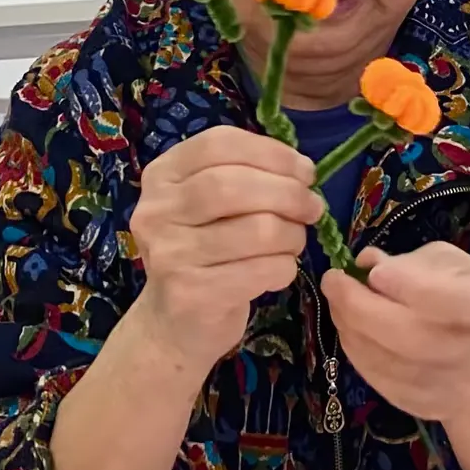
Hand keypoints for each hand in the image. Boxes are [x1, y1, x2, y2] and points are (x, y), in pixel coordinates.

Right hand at [128, 126, 321, 377]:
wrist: (173, 325)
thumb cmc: (204, 252)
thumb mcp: (209, 205)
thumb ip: (244, 175)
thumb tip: (302, 170)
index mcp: (162, 175)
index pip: (219, 144)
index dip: (271, 153)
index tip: (305, 171)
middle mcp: (156, 211)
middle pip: (234, 185)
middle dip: (288, 193)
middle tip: (313, 207)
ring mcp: (170, 254)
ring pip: (257, 230)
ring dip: (292, 234)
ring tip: (295, 241)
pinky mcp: (191, 294)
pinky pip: (262, 270)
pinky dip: (284, 268)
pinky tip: (279, 270)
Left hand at [322, 242, 469, 469]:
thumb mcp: (458, 266)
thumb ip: (415, 261)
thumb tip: (366, 262)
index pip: (454, 300)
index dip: (408, 285)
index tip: (374, 271)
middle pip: (413, 337)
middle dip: (361, 307)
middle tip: (333, 282)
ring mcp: (459, 389)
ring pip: (391, 362)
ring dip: (352, 329)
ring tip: (338, 303)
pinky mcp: (432, 409)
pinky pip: (383, 382)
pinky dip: (359, 354)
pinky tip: (351, 332)